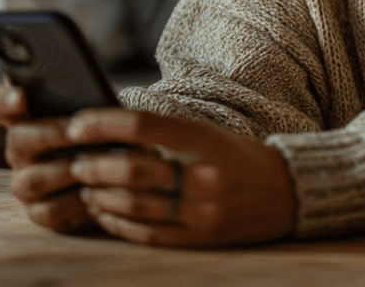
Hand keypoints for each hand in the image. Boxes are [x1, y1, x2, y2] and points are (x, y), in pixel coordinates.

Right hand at [0, 83, 93, 233]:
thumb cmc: (101, 133)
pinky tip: (94, 190)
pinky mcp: (40, 212)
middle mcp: (19, 152)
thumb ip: (78, 97)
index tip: (20, 94)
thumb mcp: (91, 110)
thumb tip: (81, 85)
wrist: (117, 170)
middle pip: (17, 140)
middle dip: (51, 134)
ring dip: (64, 170)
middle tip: (78, 130)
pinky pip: (48, 211)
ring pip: (31, 180)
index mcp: (24, 120)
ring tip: (93, 162)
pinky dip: (73, 201)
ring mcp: (26, 183)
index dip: (2, 100)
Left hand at [64, 108, 296, 246]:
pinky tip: (103, 213)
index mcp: (204, 139)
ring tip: (85, 188)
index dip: (104, 125)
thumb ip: (166, 133)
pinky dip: (118, 223)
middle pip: (133, 170)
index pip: (143, 125)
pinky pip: (148, 233)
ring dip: (101, 196)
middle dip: (95, 167)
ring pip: (135, 205)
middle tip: (75, 163)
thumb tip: (112, 130)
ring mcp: (202, 210)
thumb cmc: (238, 157)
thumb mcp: (209, 134)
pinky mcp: (201, 238)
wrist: (288, 191)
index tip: (77, 126)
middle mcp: (204, 175)